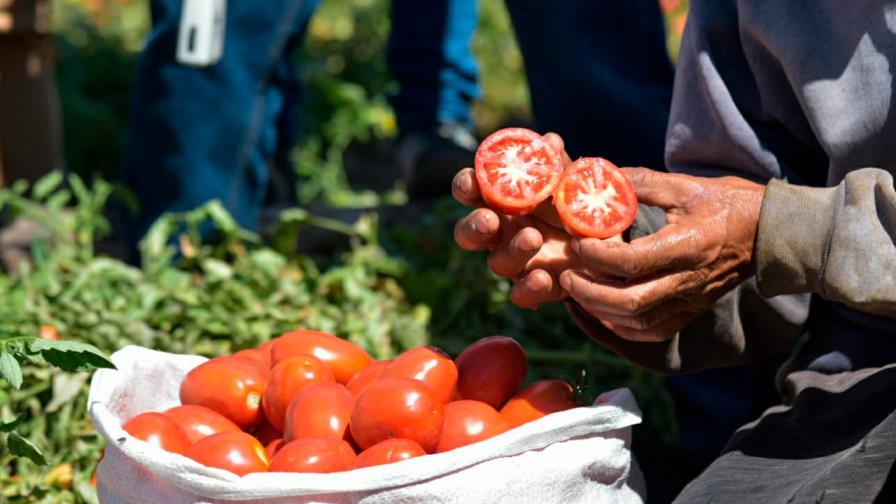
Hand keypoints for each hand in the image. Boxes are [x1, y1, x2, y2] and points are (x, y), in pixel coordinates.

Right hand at [452, 133, 584, 308]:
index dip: (465, 186)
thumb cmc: (578, 205)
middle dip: (474, 225)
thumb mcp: (572, 183)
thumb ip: (559, 166)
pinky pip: (520, 295)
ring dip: (512, 250)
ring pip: (496, 263)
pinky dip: (528, 289)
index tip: (471, 181)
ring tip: (533, 237)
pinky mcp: (536, 287)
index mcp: (502, 201)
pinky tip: (544, 278)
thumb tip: (549, 141)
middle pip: (468, 234)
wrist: (611, 243)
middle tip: (490, 219)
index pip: (471, 193)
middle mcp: (502, 233)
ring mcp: (517, 262)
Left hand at [559, 168, 765, 341]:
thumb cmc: (726, 203)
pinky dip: (625, 327)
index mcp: (686, 245)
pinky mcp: (693, 309)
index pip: (630, 262)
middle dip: (590, 293)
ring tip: (580, 290)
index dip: (596, 256)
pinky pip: (655, 330)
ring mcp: (691, 299)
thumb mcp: (683, 185)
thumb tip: (597, 174)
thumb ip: (639, 182)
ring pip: (639, 322)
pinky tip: (606, 313)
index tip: (578, 241)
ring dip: (602, 311)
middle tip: (568, 276)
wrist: (770, 231)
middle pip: (629, 302)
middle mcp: (688, 279)